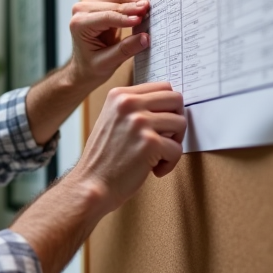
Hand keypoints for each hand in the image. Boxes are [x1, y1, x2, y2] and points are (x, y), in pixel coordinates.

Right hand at [68, 82, 185, 217]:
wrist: (91, 185)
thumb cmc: (103, 158)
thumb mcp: (113, 120)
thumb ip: (136, 108)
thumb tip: (170, 107)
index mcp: (120, 95)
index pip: (163, 87)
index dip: (168, 107)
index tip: (162, 124)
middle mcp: (128, 103)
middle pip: (176, 100)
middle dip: (176, 122)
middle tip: (165, 139)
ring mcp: (139, 121)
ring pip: (181, 123)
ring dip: (174, 143)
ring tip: (157, 156)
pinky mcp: (150, 143)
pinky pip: (177, 149)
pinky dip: (170, 163)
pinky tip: (153, 169)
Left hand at [69, 0, 150, 88]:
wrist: (83, 67)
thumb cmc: (91, 67)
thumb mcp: (107, 63)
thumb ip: (125, 50)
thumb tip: (145, 37)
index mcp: (79, 24)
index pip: (106, 17)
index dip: (125, 17)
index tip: (141, 19)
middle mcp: (81, 10)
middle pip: (113, 2)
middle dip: (133, 6)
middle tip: (150, 10)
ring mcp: (89, 4)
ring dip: (134, 1)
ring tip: (149, 8)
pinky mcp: (99, 3)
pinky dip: (132, 2)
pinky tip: (143, 8)